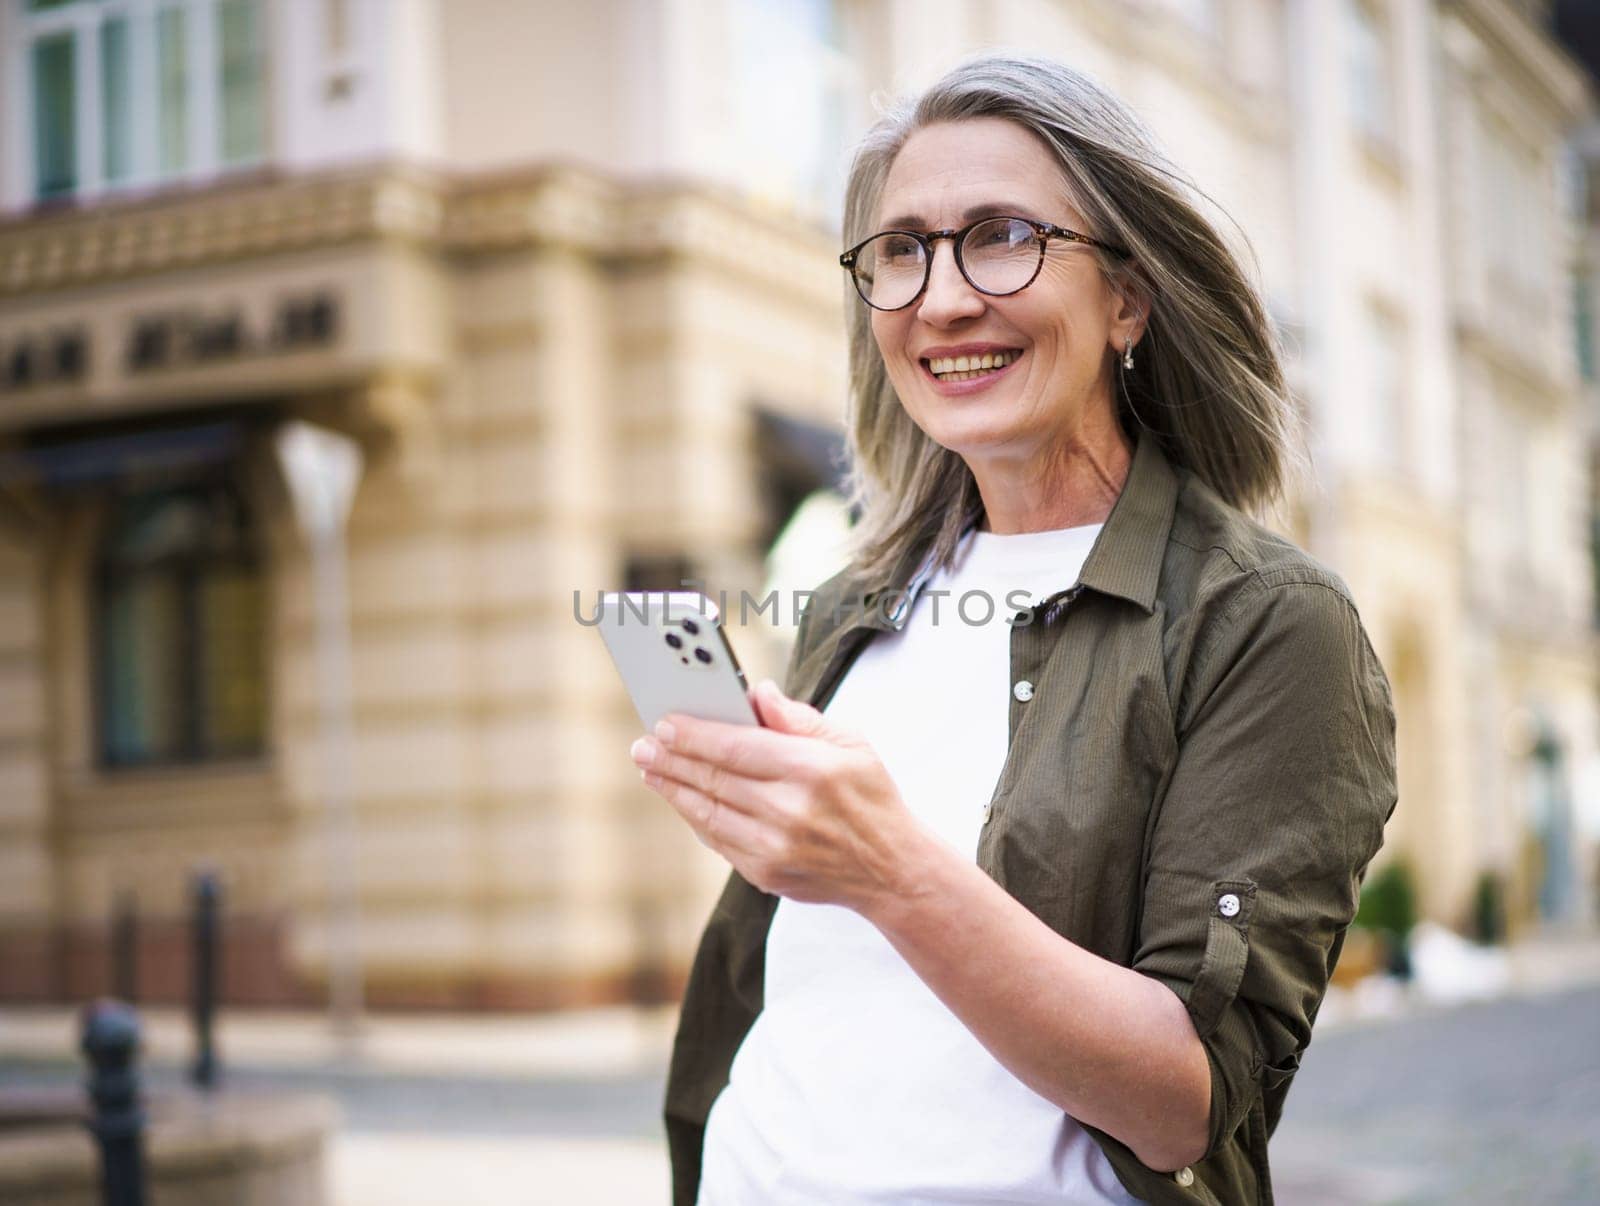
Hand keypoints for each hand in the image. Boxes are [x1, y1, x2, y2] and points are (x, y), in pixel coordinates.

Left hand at [629, 679, 922, 913]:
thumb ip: (798, 718)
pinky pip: (717, 840)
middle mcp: (788, 810)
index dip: (693, 734)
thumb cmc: (870, 797)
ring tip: (650, 769)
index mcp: (811, 770)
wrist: (891, 870)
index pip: (736, 747)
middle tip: (643, 745)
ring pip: (706, 812)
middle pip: (713, 778)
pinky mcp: (765, 873)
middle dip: (671, 759)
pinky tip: (682, 799)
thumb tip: (756, 693)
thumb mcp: (850, 743)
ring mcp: (774, 847)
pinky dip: (695, 816)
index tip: (664, 722)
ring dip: (673, 789)